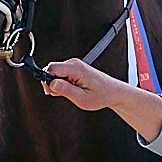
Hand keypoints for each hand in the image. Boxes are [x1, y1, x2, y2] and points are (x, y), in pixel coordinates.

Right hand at [41, 57, 161, 140]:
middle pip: (51, 69)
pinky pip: (60, 74)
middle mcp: (74, 63)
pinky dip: (61, 83)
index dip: (47, 81)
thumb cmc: (102, 95)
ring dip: (57, 84)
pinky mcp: (74, 69)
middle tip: (60, 95)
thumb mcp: (82, 98)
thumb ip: (65, 90)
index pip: (51, 68)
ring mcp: (74, 65)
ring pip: (55, 72)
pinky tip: (70, 90)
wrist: (113, 92)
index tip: (51, 92)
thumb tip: (51, 83)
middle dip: (51, 83)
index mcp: (76, 68)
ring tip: (69, 93)